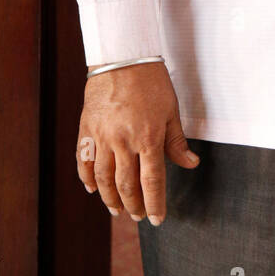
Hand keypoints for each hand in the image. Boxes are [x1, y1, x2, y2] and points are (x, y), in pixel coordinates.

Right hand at [76, 61, 199, 224]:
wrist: (123, 56)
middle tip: (138, 216)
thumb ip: (177, 141)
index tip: (157, 219)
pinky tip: (92, 188)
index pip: (152, 181)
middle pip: (126, 185)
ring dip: (110, 198)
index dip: (155, 203)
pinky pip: (83, 160)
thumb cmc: (151, 81)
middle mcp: (123, 141)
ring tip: (117, 210)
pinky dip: (86, 178)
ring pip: (103, 178)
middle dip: (133, 205)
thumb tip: (191, 164)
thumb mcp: (171, 110)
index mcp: (148, 137)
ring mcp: (102, 136)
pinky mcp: (87, 129)